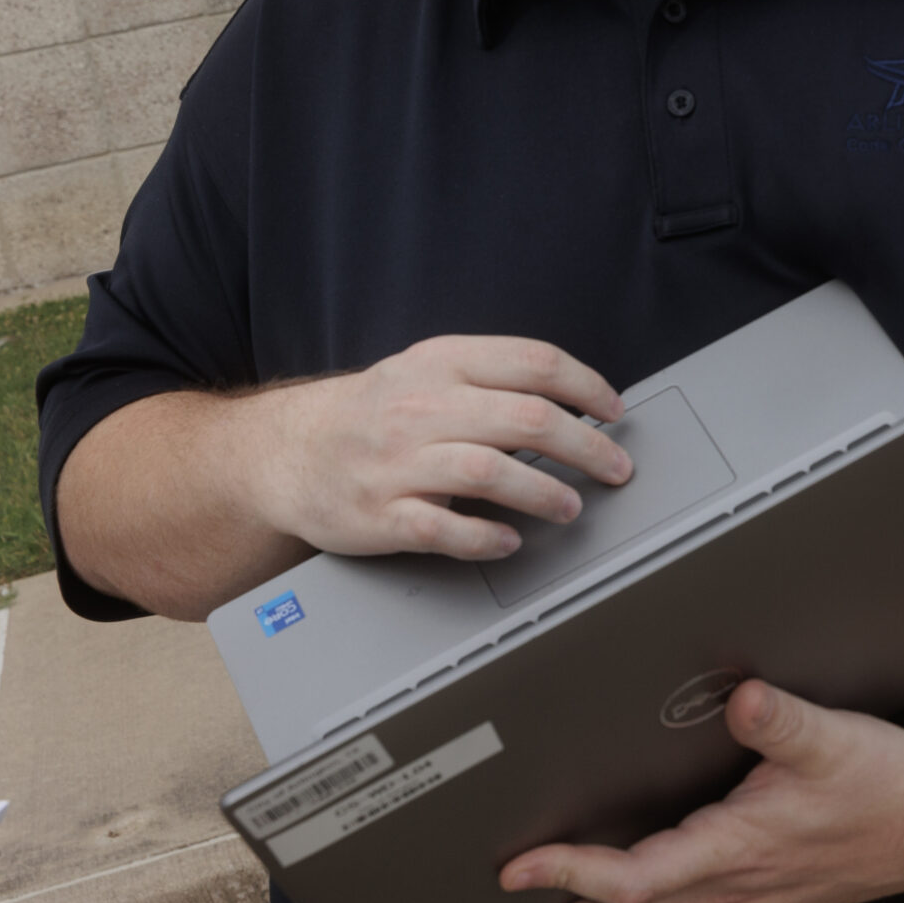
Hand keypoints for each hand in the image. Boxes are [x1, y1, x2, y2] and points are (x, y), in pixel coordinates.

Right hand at [250, 336, 629, 560]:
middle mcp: (421, 407)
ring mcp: (397, 462)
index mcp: (442, 363)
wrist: (287, 451)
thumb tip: (575, 402)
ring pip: (489, 471)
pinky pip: (441, 527)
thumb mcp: (427, 372)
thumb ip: (492, 378)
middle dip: (585, 446)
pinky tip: (510, 540)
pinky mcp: (378, 513)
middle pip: (526, 419)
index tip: (614, 412)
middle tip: (616, 468)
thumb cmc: (374, 414)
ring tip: (572, 506)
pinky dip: (484, 536)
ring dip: (544, 492)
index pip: (534, 362)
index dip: (586, 387)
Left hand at [500, 680, 903, 902]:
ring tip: (557, 876)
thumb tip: (741, 697)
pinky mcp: (763, 887)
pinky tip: (648, 856)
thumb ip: (781, 719)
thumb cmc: (890, 784)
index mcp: (738, 850)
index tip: (520, 870)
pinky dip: (649, 890)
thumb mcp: (836, 740)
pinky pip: (689, 900)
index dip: (568, 878)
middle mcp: (735, 884)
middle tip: (508, 897)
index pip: (632, 883)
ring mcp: (748, 893)